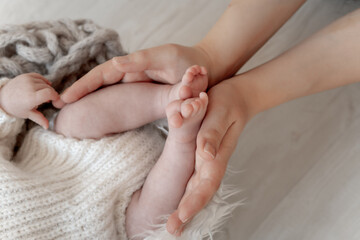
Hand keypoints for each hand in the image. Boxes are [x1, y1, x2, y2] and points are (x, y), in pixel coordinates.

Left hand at [0, 73, 58, 128]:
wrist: (2, 98)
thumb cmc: (16, 108)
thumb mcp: (27, 114)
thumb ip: (39, 119)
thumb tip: (47, 127)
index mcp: (30, 98)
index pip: (49, 93)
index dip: (55, 96)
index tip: (56, 100)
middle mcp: (29, 87)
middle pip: (48, 88)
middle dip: (51, 93)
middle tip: (49, 100)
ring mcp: (26, 80)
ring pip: (44, 83)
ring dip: (47, 88)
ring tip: (44, 95)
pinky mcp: (25, 76)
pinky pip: (39, 77)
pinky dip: (44, 81)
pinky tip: (45, 85)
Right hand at [53, 44, 210, 107]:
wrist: (205, 69)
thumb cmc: (188, 61)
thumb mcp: (166, 58)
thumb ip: (141, 61)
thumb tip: (115, 65)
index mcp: (133, 65)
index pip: (101, 75)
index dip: (83, 86)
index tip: (65, 99)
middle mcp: (130, 75)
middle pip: (99, 85)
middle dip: (79, 95)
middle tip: (59, 110)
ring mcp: (136, 85)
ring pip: (107, 93)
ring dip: (88, 103)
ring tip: (70, 117)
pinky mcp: (144, 94)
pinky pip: (120, 99)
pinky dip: (105, 106)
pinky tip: (95, 116)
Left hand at [166, 77, 254, 234]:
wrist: (239, 97)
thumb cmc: (229, 103)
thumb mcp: (220, 112)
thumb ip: (213, 134)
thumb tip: (206, 155)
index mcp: (217, 153)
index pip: (206, 182)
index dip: (194, 201)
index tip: (180, 216)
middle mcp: (214, 161)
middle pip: (201, 191)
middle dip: (187, 212)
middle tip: (172, 230)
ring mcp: (211, 160)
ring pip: (200, 188)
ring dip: (188, 206)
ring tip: (174, 225)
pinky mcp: (206, 155)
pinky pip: (198, 179)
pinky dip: (191, 194)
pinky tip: (183, 202)